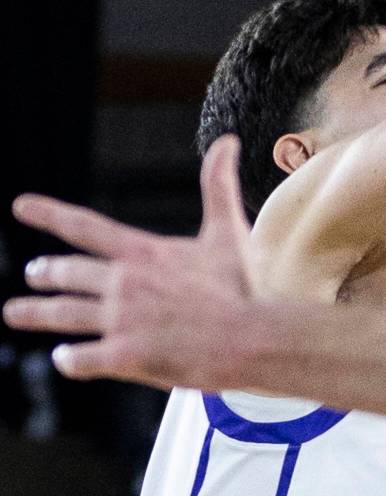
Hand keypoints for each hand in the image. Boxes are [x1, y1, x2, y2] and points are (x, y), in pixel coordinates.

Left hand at [2, 135, 253, 390]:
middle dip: (46, 273)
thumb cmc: (242, 285)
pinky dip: (68, 358)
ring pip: (63, 315)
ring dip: (35, 313)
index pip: (86, 227)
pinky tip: (63, 357)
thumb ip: (219, 186)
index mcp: (144, 252)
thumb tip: (227, 140)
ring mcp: (120, 322)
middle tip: (32, 274)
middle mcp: (124, 283)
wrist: (249, 337)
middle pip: (69, 274)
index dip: (49, 214)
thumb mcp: (227, 231)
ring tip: (14, 313)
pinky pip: (80, 359)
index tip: (20, 205)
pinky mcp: (124, 357)